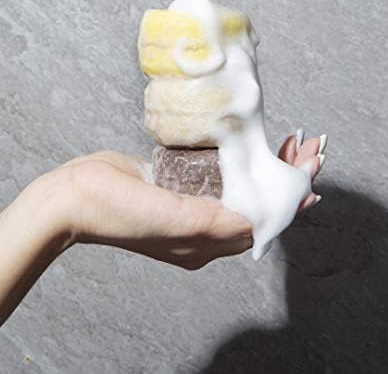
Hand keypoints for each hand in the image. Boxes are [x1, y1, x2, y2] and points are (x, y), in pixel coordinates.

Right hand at [54, 130, 325, 269]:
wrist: (75, 194)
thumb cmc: (118, 212)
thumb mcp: (173, 222)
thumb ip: (217, 224)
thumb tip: (258, 225)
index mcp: (205, 244)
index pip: (261, 221)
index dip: (290, 199)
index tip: (312, 172)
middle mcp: (201, 227)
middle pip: (256, 200)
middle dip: (284, 175)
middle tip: (309, 147)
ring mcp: (189, 202)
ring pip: (239, 183)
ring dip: (265, 163)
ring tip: (291, 142)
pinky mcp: (176, 182)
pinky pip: (215, 170)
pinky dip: (238, 156)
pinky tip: (251, 142)